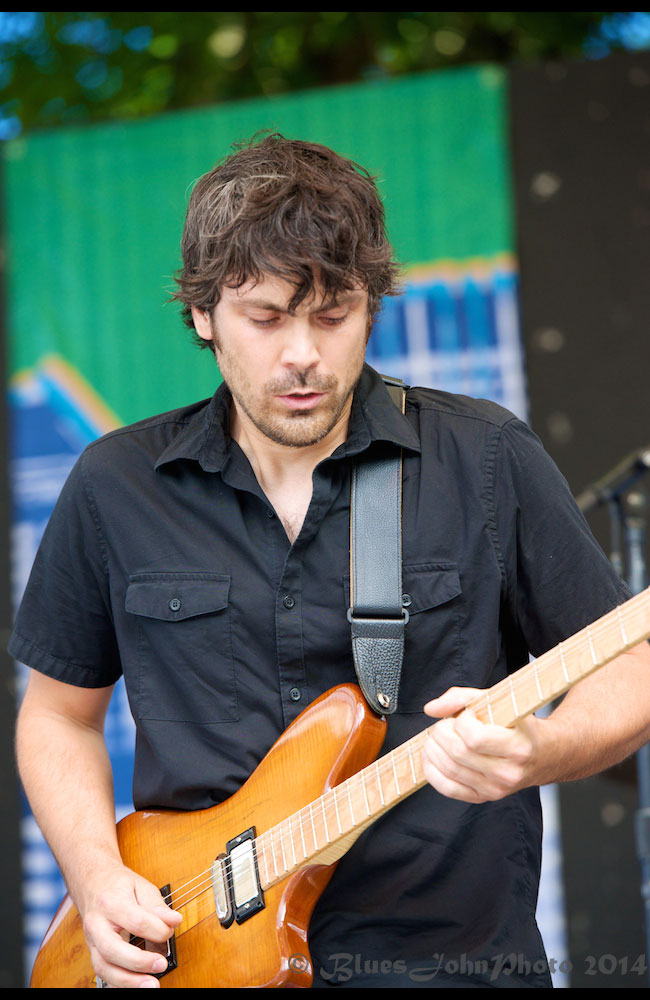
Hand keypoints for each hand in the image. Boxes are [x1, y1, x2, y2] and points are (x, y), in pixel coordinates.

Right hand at [79, 863, 181, 987]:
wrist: (92, 884)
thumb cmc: (119, 885)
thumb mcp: (141, 885)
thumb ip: (157, 905)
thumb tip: (174, 921)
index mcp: (110, 902)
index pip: (135, 921)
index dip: (157, 929)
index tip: (170, 930)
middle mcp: (96, 924)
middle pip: (112, 950)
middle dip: (138, 962)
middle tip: (162, 965)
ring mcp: (91, 941)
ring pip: (104, 967)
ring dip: (128, 981)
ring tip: (151, 985)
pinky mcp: (93, 953)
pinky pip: (103, 973)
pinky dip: (119, 983)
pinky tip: (136, 985)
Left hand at [422, 687, 539, 802]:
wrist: (546, 755)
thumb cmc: (520, 725)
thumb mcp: (499, 702)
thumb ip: (463, 697)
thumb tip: (430, 709)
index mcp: (518, 748)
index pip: (475, 738)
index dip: (462, 721)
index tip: (467, 714)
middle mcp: (508, 774)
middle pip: (458, 753)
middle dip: (441, 732)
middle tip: (445, 723)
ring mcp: (496, 790)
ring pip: (449, 770)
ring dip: (433, 748)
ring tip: (439, 735)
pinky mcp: (484, 798)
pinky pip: (447, 788)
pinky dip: (432, 770)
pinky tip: (432, 755)